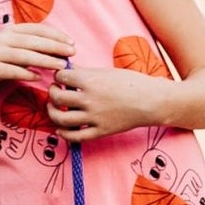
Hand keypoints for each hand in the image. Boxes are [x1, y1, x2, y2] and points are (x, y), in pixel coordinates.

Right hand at [0, 22, 73, 98]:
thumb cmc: (0, 63)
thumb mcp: (15, 50)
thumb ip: (33, 46)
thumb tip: (61, 48)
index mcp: (10, 31)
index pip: (37, 29)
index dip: (56, 35)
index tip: (71, 43)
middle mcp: (2, 39)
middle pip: (33, 42)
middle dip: (55, 47)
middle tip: (71, 54)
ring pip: (25, 56)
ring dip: (45, 61)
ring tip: (61, 66)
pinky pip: (12, 71)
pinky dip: (27, 74)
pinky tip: (39, 78)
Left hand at [46, 65, 163, 141]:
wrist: (152, 102)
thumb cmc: (131, 83)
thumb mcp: (107, 72)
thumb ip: (84, 72)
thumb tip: (66, 68)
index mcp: (90, 81)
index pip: (60, 76)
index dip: (58, 75)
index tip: (61, 77)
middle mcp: (89, 100)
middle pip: (57, 97)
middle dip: (52, 92)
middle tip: (55, 89)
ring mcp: (94, 117)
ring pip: (60, 118)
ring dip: (52, 111)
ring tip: (54, 107)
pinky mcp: (100, 131)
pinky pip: (75, 136)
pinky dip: (63, 134)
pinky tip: (60, 129)